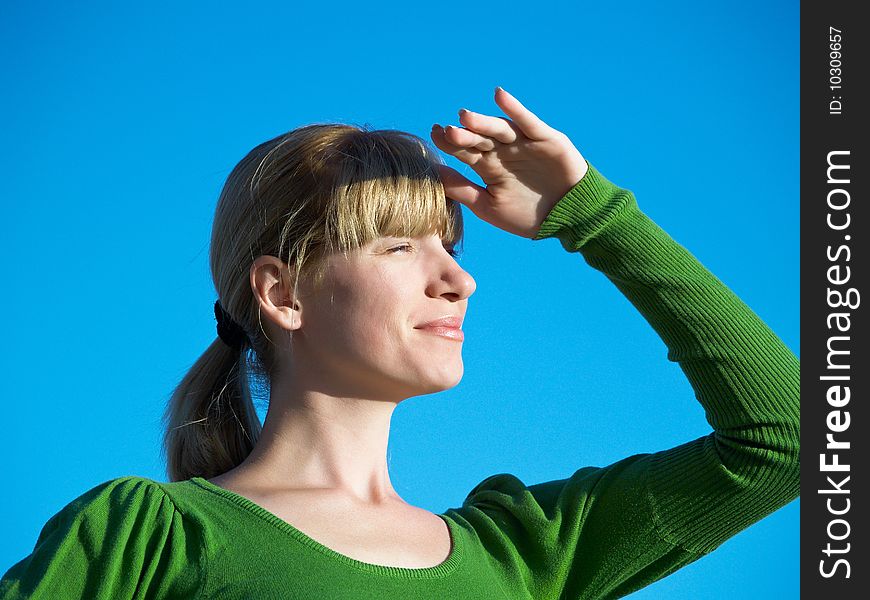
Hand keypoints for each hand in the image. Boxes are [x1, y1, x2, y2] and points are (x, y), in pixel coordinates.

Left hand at [430, 87, 587, 238]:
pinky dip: (514, 109)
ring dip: (482, 122)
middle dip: (463, 135)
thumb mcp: (490, 206)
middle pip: (478, 139)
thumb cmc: (529, 217)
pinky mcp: (545, 139)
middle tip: (446, 131)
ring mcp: (523, 143)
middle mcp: (503, 151)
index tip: (434, 134)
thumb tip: (434, 176)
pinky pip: (528, 122)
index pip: (464, 151)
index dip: (450, 143)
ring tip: (464, 117)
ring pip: (499, 130)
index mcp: (489, 167)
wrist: (570, 218)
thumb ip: (464, 190)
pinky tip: (499, 96)